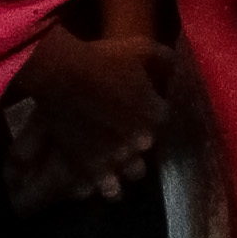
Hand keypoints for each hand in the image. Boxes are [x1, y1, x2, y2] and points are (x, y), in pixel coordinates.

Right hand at [12, 32, 174, 200]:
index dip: (150, 112)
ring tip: (115, 161)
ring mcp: (117, 158)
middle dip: (138, 142)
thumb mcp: (140, 48)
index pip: (162, 118)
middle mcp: (142, 141)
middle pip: (148, 149)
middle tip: (123, 132)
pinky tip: (102, 179)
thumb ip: (164, 58)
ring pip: (133, 174)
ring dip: (127, 168)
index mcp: (156, 114)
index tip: (138, 106)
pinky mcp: (93, 168)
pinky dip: (107, 185)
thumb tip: (174, 66)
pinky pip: (109, 189)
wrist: (61, 74)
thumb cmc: (101, 58)